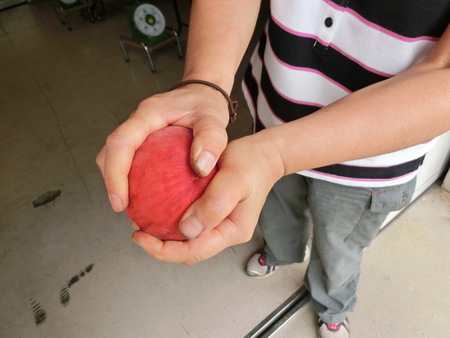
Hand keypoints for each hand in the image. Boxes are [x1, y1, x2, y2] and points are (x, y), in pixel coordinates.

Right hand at [96, 84, 229, 211]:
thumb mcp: (214, 118)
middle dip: (112, 183)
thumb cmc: (206, 104)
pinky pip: (130, 162)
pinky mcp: (143, 142)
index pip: (120, 142)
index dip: (114, 173)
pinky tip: (148, 199)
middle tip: (124, 208)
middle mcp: (137, 123)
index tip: (120, 201)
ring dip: (119, 182)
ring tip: (134, 207)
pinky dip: (133, 181)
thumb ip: (211, 139)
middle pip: (110, 153)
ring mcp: (138, 133)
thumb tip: (201, 167)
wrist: (203, 93)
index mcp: (148, 113)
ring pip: (115, 159)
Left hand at [131, 133, 284, 264]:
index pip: (194, 252)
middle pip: (188, 249)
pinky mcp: (213, 212)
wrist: (262, 155)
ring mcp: (219, 223)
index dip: (164, 251)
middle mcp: (224, 232)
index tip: (140, 236)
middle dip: (160, 245)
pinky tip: (156, 203)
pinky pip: (188, 219)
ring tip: (143, 219)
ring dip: (163, 232)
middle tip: (137, 229)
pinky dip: (170, 215)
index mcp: (232, 232)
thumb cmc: (251, 163)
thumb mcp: (235, 179)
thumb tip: (187, 229)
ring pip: (187, 237)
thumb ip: (215, 204)